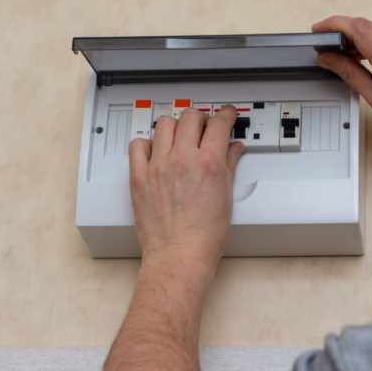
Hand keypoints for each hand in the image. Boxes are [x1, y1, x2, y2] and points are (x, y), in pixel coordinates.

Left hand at [128, 105, 244, 270]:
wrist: (179, 256)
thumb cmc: (204, 236)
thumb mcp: (226, 196)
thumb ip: (229, 165)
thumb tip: (233, 150)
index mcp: (208, 163)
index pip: (218, 124)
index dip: (225, 114)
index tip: (226, 114)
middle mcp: (182, 159)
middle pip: (190, 117)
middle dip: (201, 118)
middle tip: (204, 127)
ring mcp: (158, 166)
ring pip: (164, 124)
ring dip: (176, 126)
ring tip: (180, 137)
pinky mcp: (139, 177)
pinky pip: (138, 145)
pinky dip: (148, 143)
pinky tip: (156, 151)